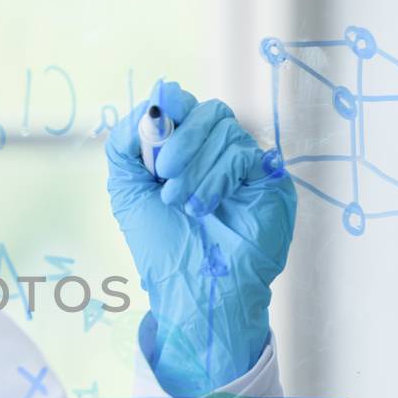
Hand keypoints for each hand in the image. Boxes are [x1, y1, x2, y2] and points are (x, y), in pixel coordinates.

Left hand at [105, 80, 295, 397]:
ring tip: (181, 203)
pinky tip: (203, 208)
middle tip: (164, 172)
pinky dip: (216, 177)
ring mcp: (248, 168)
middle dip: (182, 138)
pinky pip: (244, 154)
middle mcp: (219, 156)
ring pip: (226, 131)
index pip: (188, 108)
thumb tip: (148, 107)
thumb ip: (126, 146)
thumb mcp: (128, 192)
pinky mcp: (270, 183)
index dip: (174, 105)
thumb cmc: (162, 248)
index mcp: (188, 154)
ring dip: (196, 166)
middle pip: (210, 112)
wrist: (193, 292)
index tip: (158, 114)